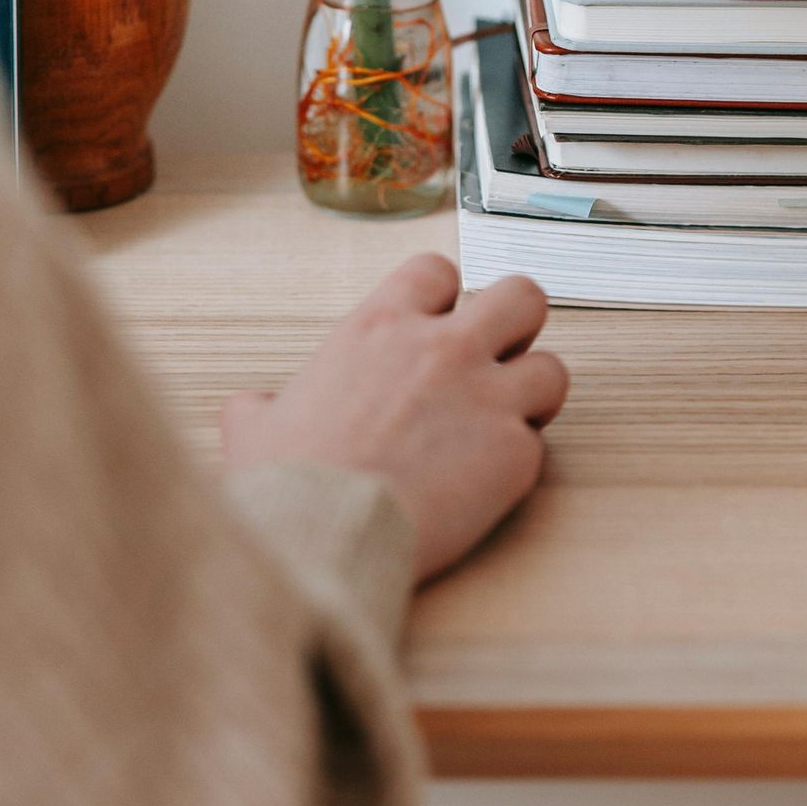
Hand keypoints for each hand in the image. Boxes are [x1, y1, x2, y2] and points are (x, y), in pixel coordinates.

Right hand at [220, 254, 568, 582]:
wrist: (322, 534)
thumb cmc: (288, 482)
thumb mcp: (253, 424)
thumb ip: (268, 402)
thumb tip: (258, 409)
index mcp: (379, 327)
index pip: (438, 271)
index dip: (443, 299)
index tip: (437, 328)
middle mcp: (443, 349)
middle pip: (521, 297)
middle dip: (515, 328)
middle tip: (495, 363)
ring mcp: (486, 398)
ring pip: (553, 370)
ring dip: (532, 397)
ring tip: (501, 427)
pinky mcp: (514, 455)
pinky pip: (537, 446)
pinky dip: (516, 465)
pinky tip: (484, 486)